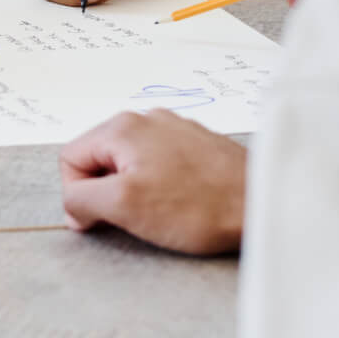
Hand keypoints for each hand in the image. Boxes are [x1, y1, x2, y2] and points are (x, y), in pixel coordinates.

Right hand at [58, 110, 244, 254]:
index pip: (72, 159)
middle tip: (137, 217)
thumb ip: (81, 199)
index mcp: (121, 128)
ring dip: (137, 188)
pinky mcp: (199, 144)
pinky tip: (185, 201)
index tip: (104, 218)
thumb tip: (73, 205)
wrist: (266, 205)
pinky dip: (165, 184)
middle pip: (101, 158)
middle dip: (110, 191)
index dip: (80, 195)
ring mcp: (175, 129)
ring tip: (165, 211)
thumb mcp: (124, 206)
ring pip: (132, 161)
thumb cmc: (200, 206)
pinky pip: (162, 163)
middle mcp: (146, 119)